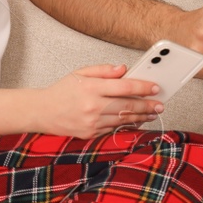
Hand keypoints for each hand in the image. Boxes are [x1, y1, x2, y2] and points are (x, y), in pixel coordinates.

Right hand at [34, 64, 163, 138]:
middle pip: (128, 106)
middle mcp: (93, 106)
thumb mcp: (80, 73)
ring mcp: (92, 122)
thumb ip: (104, 70)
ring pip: (123, 119)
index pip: (124, 86)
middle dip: (147, 105)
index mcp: (91, 87)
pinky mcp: (90, 133)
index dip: (143, 87)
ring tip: (152, 113)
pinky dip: (127, 124)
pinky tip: (136, 121)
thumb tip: (124, 69)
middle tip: (160, 105)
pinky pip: (113, 128)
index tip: (155, 87)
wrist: (42, 112)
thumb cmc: (62, 91)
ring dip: (141, 117)